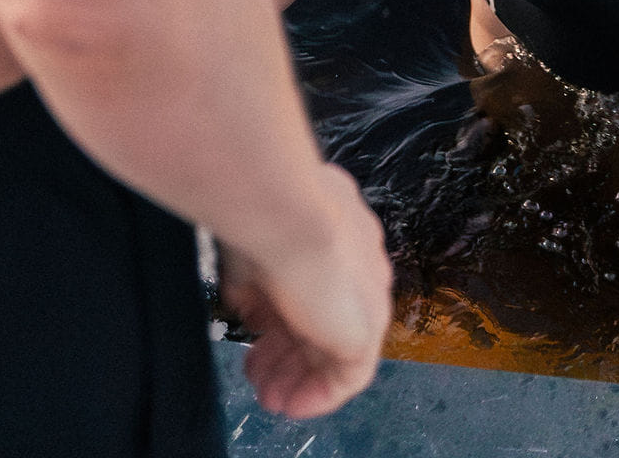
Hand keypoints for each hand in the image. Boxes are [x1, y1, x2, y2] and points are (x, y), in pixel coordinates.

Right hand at [219, 168, 392, 420]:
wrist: (284, 213)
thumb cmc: (263, 221)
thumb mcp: (250, 259)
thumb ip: (255, 290)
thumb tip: (251, 313)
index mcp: (335, 239)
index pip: (314, 290)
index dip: (281, 318)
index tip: (254, 335)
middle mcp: (357, 265)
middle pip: (324, 322)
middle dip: (287, 354)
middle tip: (257, 374)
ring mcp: (367, 295)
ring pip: (336, 349)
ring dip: (300, 378)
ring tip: (269, 396)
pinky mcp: (368, 328)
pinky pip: (351, 375)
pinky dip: (320, 394)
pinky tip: (291, 404)